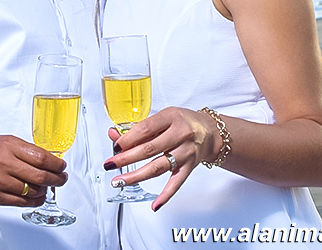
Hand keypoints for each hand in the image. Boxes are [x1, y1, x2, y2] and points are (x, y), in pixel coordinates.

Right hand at [0, 135, 67, 206]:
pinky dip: (34, 201)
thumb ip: (24, 150)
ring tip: (48, 188)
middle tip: (62, 179)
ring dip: (45, 191)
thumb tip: (48, 159)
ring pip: (32, 191)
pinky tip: (37, 197)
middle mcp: (3, 162)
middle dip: (56, 179)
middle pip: (40, 175)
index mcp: (8, 146)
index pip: (41, 157)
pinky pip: (21, 202)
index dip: (56, 164)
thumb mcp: (2, 142)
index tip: (62, 166)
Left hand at [104, 107, 220, 210]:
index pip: (146, 128)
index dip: (128, 138)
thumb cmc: (183, 122)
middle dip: (126, 158)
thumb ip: (139, 127)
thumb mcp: (163, 117)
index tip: (116, 146)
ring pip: (158, 167)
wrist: (211, 132)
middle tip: (110, 164)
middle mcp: (180, 134)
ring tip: (120, 181)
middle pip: (149, 149)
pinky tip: (155, 204)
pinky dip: (165, 195)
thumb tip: (114, 135)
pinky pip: (176, 183)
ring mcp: (185, 152)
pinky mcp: (189, 167)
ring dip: (137, 175)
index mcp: (171, 117)